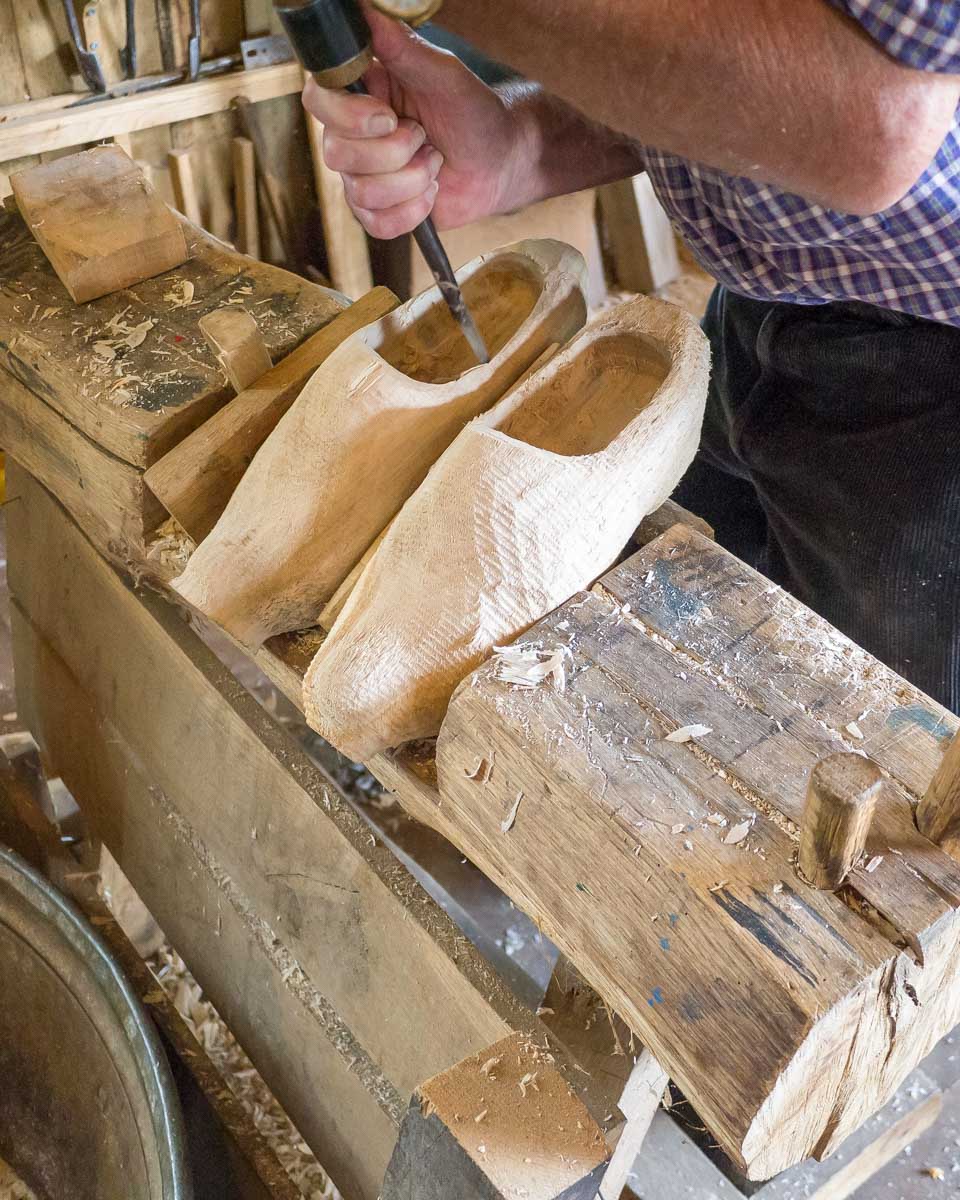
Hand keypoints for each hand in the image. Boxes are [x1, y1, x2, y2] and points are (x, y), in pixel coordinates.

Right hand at [302, 10, 528, 238]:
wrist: (502, 162)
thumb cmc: (475, 113)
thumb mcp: (444, 74)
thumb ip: (402, 45)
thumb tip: (365, 9)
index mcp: (362, 94)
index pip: (317, 99)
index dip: (347, 115)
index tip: (388, 116)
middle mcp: (354, 135)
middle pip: (336, 152)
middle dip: (393, 152)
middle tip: (424, 137)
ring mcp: (364, 177)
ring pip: (361, 192)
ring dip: (411, 181)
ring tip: (435, 164)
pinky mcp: (380, 212)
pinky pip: (377, 224)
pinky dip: (412, 212)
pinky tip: (430, 195)